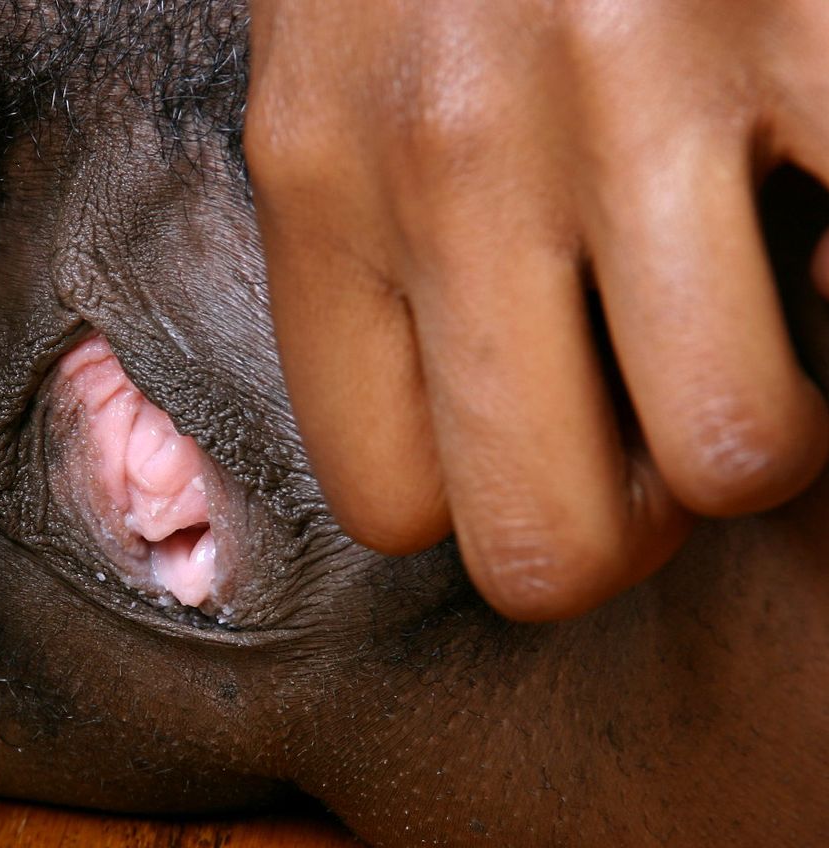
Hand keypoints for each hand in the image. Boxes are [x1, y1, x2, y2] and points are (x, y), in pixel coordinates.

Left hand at [247, 0, 828, 619]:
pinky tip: (816, 206)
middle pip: (546, 540)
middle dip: (623, 525)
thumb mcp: (326, 77)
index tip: (532, 441)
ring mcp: (635, 81)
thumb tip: (470, 442)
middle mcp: (456, 155)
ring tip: (757, 317)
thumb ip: (367, 253)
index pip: (388, 503)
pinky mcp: (806, 15)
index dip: (479, 507)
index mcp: (321, 183)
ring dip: (770, 423)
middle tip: (650, 432)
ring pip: (743, 451)